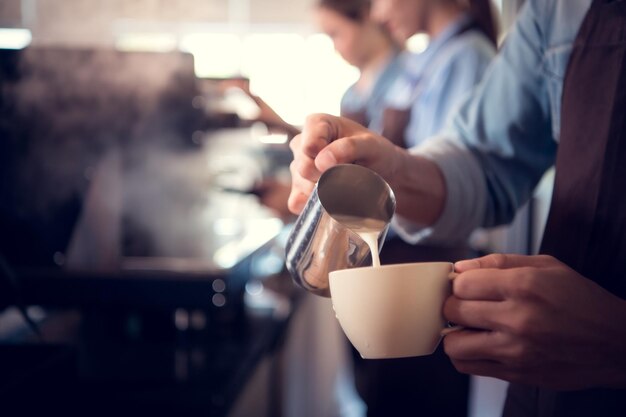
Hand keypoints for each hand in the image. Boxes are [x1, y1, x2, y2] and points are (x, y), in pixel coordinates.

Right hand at [287, 113, 404, 213]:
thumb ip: (348, 147)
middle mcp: (302, 143)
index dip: (325, 158)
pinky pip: (296, 202)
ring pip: (300, 185)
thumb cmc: (375, 152)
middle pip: (303, 167)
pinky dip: (312, 206)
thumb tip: (321, 162)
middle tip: (346, 175)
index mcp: (316, 124)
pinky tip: (328, 201)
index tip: (344, 161)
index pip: (309, 146)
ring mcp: (298, 166)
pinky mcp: (298, 189)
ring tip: (342, 184)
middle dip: (325, 176)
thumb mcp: (370, 145)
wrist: (382, 173)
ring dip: (322, 191)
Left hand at [443, 254, 625, 389]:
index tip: (466, 285)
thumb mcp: (546, 266)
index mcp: (524, 286)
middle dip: (454, 305)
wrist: (614, 343)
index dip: (459, 282)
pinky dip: (465, 355)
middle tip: (466, 304)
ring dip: (455, 333)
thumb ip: (499, 262)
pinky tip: (477, 344)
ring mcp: (516, 350)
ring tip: (469, 326)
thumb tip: (460, 267)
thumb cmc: (580, 300)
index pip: (462, 284)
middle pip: (454, 310)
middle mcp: (518, 318)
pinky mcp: (517, 374)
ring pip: (455, 344)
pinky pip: (469, 367)